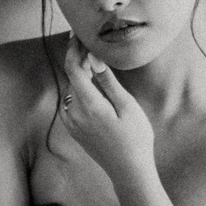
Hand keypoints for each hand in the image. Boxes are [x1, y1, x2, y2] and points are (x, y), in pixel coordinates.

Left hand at [60, 36, 155, 186]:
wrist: (128, 170)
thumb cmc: (135, 137)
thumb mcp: (127, 106)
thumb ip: (107, 81)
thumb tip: (93, 58)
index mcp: (88, 105)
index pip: (72, 68)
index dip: (73, 49)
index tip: (78, 34)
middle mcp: (74, 113)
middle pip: (72, 77)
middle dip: (80, 59)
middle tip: (91, 43)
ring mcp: (71, 122)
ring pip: (73, 89)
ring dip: (81, 74)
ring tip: (94, 60)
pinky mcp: (73, 128)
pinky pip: (73, 101)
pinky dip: (81, 89)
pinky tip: (93, 84)